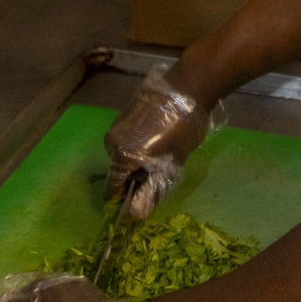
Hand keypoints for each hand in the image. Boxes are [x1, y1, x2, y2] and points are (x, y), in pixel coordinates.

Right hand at [103, 65, 215, 218]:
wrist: (188, 85)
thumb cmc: (184, 127)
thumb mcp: (173, 163)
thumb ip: (152, 191)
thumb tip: (136, 215)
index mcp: (122, 156)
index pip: (113, 189)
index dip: (126, 199)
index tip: (141, 202)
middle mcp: (112, 141)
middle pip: (119, 170)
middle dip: (136, 177)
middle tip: (160, 173)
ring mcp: (117, 125)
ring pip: (123, 153)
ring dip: (138, 159)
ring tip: (163, 153)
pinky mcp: (124, 113)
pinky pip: (127, 138)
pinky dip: (139, 144)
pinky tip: (159, 138)